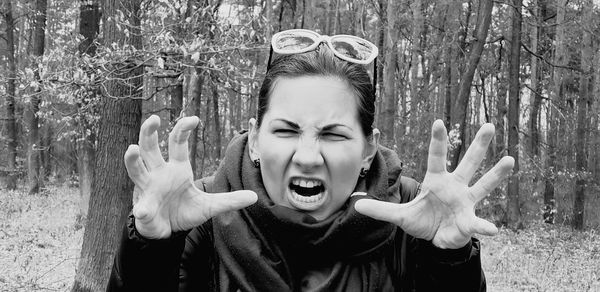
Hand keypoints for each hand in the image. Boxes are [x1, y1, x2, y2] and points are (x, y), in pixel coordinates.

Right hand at [124, 115, 256, 238]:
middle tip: (152, 119)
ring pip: (136, 168)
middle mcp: (159, 173)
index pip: (177, 142)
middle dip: (149, 133)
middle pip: (150, 147)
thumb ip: (230, 200)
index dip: (183, 129)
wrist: (168, 231)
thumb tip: (255, 197)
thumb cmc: (185, 211)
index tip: (194, 119)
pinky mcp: (143, 207)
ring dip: (132, 159)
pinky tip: (144, 211)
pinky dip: (143, 209)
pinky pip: (142, 206)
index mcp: (176, 168)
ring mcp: (148, 188)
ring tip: (132, 149)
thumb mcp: (210, 206)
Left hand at [355, 120, 513, 248]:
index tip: (439, 121)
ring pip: (483, 184)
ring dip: (496, 174)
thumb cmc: (421, 221)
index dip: (438, 140)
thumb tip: (356, 204)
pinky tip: (492, 230)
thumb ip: (381, 210)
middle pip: (468, 162)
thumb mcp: (399, 216)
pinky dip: (483, 227)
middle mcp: (455, 186)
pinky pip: (477, 223)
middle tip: (490, 126)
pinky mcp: (469, 220)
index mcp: (436, 180)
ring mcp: (466, 201)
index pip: (436, 156)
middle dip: (478, 145)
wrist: (437, 239)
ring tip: (510, 160)